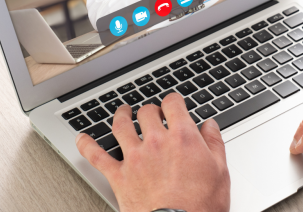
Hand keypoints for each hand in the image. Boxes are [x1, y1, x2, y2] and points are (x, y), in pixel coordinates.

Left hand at [76, 93, 229, 211]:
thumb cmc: (201, 205)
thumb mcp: (220, 170)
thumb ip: (214, 143)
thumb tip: (210, 127)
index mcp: (183, 137)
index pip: (173, 103)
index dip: (173, 100)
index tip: (173, 103)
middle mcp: (156, 142)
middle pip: (146, 112)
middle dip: (151, 110)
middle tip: (153, 113)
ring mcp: (135, 158)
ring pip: (121, 126)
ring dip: (121, 116)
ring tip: (122, 113)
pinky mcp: (118, 176)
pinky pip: (96, 156)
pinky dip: (87, 144)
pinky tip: (82, 138)